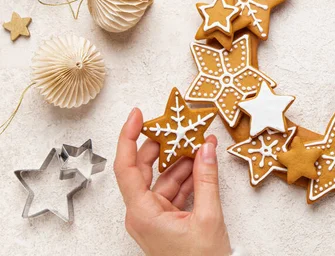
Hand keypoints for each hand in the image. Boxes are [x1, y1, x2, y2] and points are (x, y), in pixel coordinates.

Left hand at [114, 108, 231, 255]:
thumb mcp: (208, 216)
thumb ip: (207, 178)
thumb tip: (207, 147)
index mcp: (142, 213)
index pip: (126, 167)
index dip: (128, 137)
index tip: (137, 115)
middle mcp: (142, 213)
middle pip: (144, 169)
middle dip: (163, 145)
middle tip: (178, 125)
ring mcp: (153, 216)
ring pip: (163, 178)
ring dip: (182, 161)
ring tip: (200, 142)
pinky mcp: (166, 219)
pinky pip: (173, 190)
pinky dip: (189, 177)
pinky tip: (203, 163)